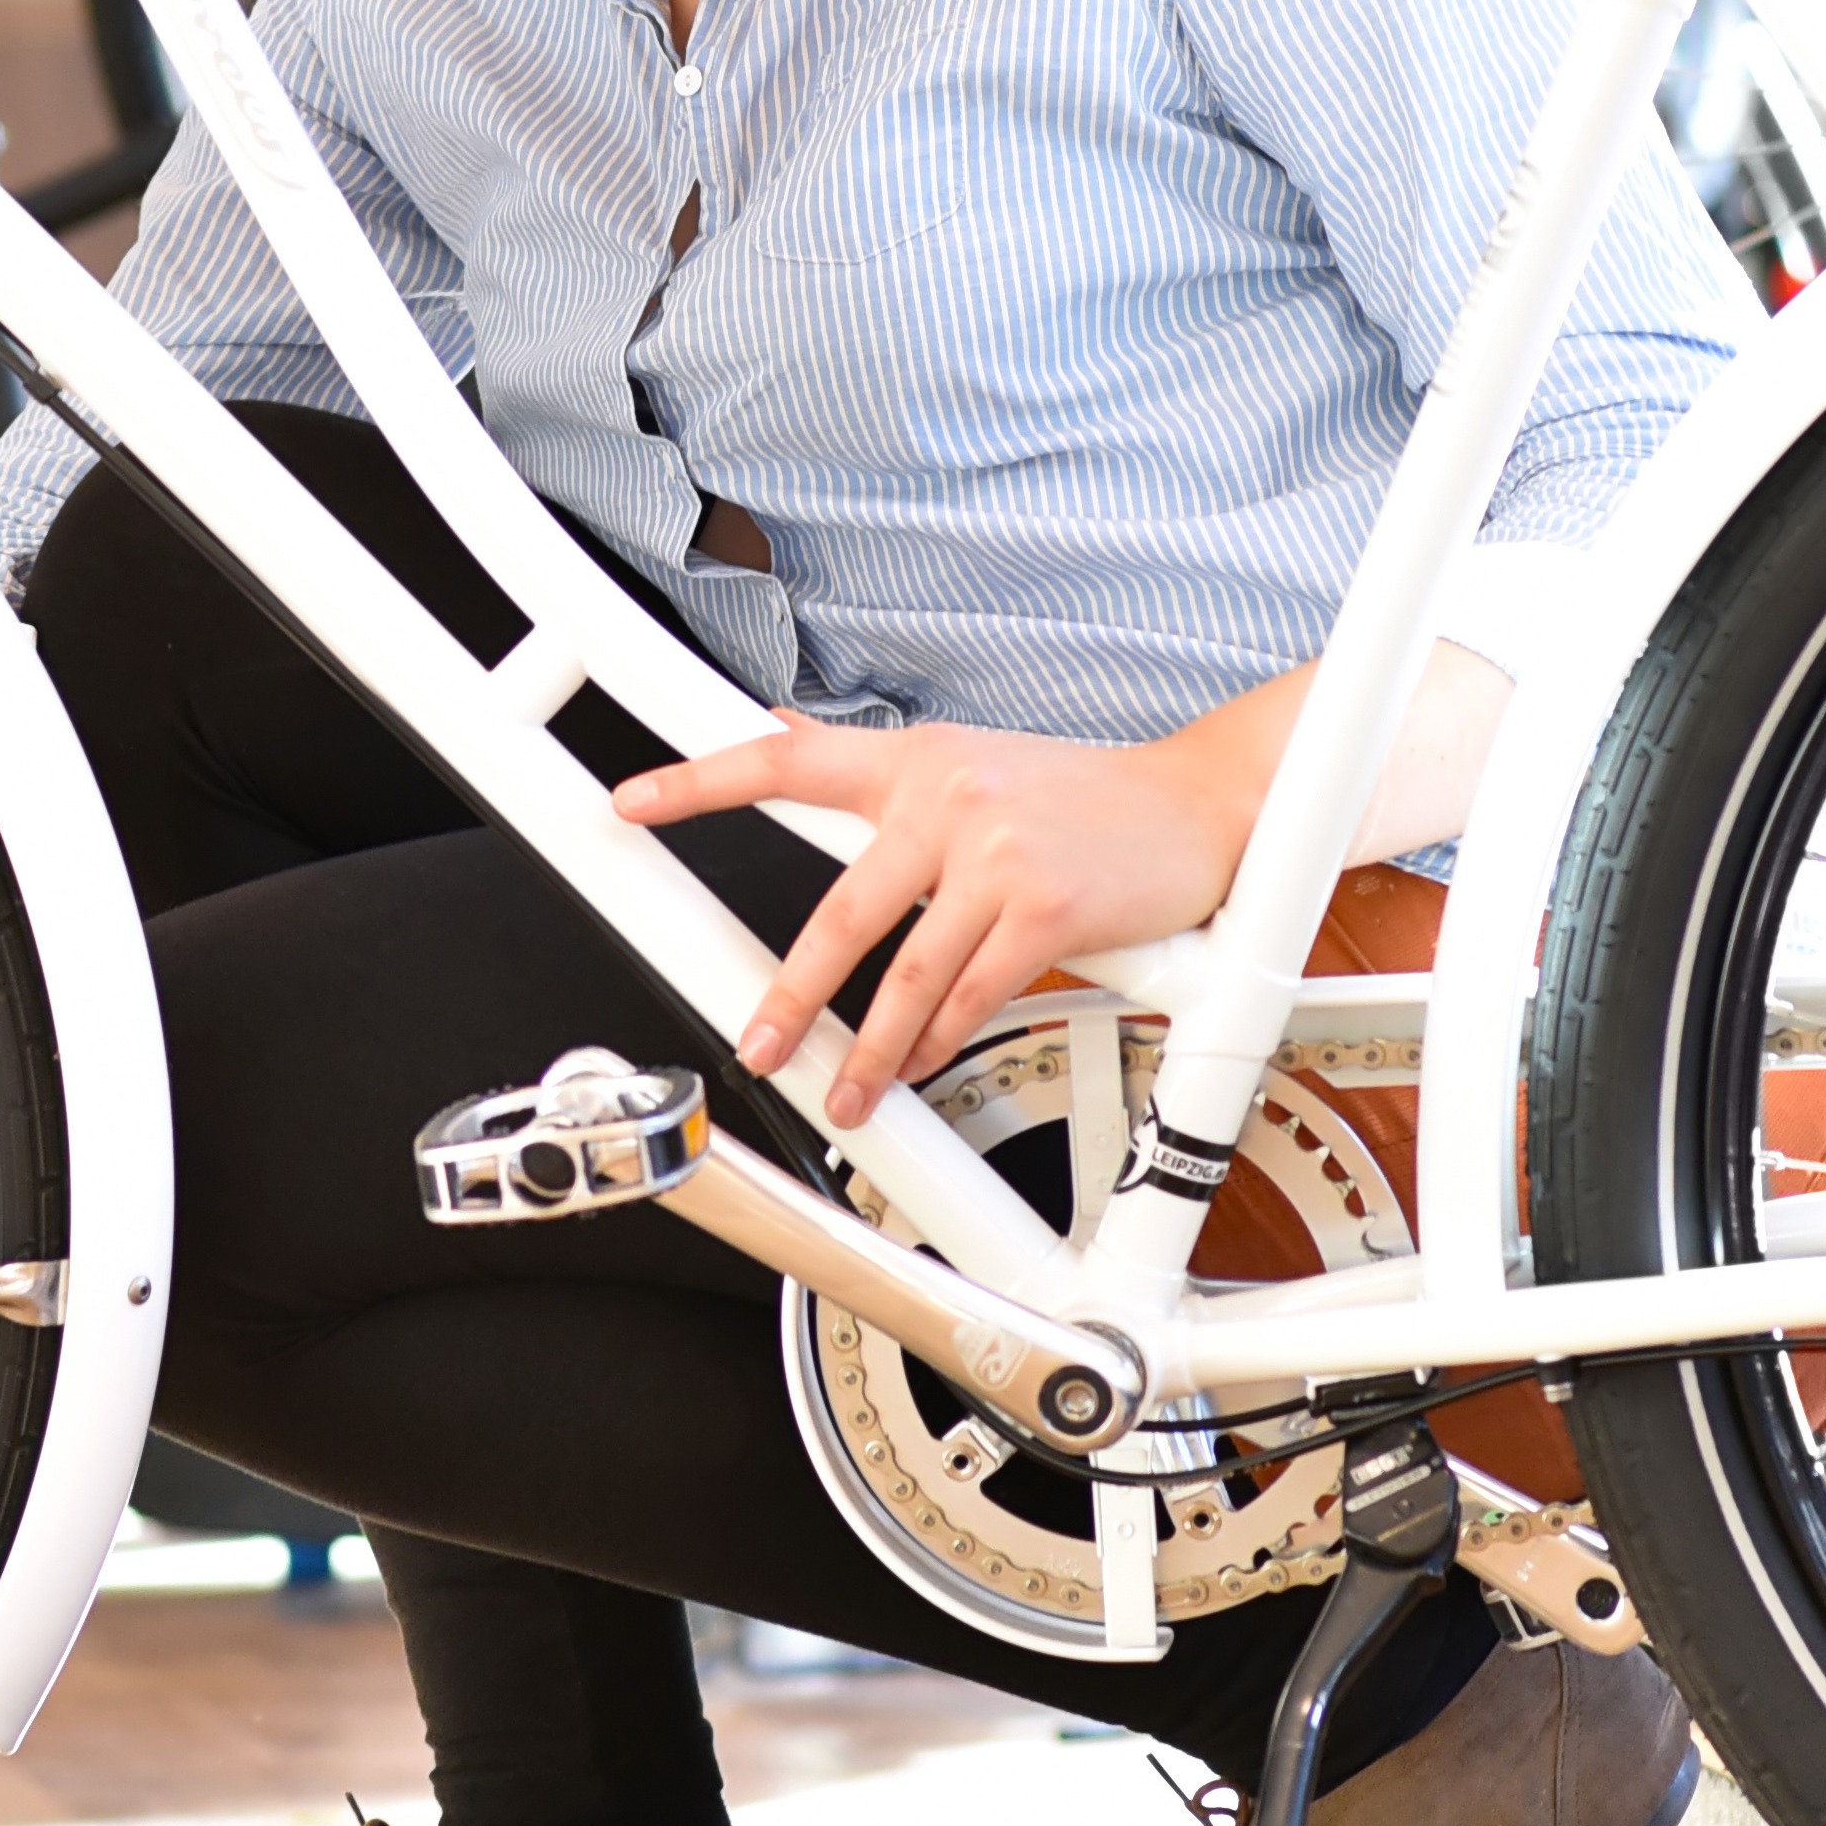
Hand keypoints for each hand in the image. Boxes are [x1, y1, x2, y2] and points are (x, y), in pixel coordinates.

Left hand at [617, 713, 1256, 1124]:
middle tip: (761, 1046)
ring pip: (908, 976)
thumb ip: (878, 766)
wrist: (1195, 807)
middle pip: (839, 913)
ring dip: (874, 1050)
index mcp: (915, 760)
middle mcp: (946, 799)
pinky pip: (973, 994)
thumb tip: (779, 730)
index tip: (630, 801)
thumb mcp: (971, 758)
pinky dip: (943, 1039)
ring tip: (849, 1095)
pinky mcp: (1045, 909)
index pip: (786, 759)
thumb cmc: (1080, 795)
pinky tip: (925, 1063)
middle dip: (793, 998)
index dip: (699, 779)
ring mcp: (997, 855)